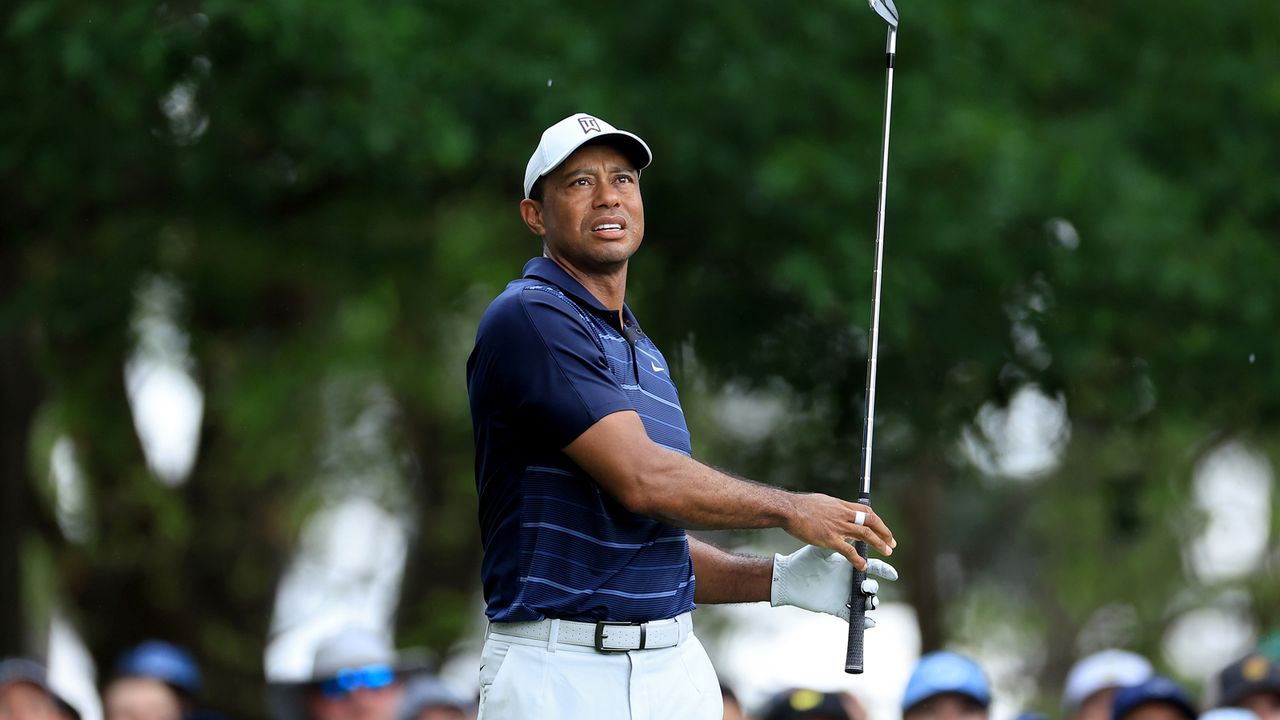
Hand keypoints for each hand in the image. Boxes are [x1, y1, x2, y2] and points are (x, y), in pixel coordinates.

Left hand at [770, 544, 898, 625]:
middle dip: (873, 588)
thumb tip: (854, 533)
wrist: (788, 577)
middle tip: (867, 587)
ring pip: (864, 602)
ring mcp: (843, 595)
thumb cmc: (804, 561)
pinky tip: (871, 624)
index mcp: (848, 566)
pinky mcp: (835, 607)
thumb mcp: (822, 551)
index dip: (884, 570)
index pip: (872, 567)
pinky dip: (863, 622)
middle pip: (870, 586)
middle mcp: (848, 581)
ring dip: (870, 603)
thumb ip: (838, 543)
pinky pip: (851, 616)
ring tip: (868, 602)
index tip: (893, 573)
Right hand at [782, 494, 894, 570]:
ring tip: (887, 552)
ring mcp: (838, 527)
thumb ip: (833, 508)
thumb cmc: (800, 506)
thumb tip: (837, 511)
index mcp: (841, 505)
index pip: (866, 511)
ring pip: (866, 535)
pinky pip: (849, 551)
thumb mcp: (822, 502)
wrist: (788, 510)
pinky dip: (858, 559)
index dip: (877, 520)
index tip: (882, 528)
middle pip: (871, 522)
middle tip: (891, 542)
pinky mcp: (830, 539)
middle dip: (884, 532)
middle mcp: (843, 514)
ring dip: (879, 544)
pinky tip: (863, 566)